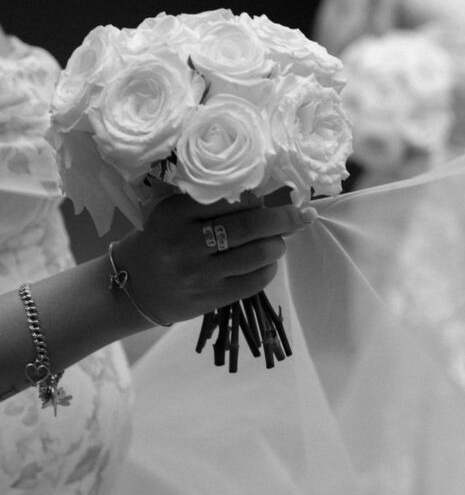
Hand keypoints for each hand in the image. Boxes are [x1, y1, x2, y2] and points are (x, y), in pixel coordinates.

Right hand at [114, 194, 316, 325]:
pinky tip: (267, 263)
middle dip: (284, 219)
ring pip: (257, 254)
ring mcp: (199, 274)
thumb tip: (268, 198)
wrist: (133, 286)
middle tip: (301, 215)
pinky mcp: (210, 298)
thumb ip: (212, 204)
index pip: (231, 198)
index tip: (276, 196)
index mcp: (175, 213)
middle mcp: (186, 242)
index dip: (260, 197)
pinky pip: (254, 281)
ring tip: (278, 241)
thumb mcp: (175, 213)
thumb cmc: (162, 240)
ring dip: (278, 245)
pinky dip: (269, 269)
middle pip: (251, 225)